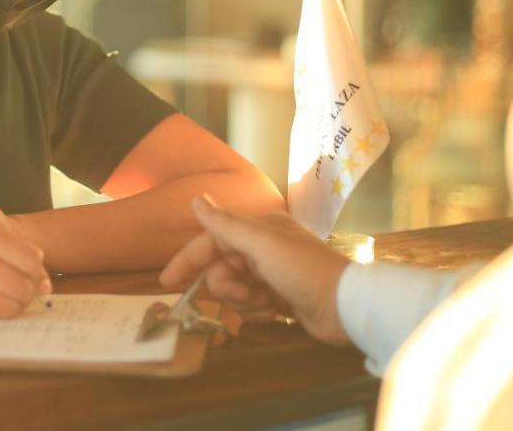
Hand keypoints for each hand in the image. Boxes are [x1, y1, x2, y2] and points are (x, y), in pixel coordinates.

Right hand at [0, 218, 52, 318]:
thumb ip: (6, 247)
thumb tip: (45, 280)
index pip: (29, 257)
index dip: (38, 272)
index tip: (36, 277)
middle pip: (23, 284)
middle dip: (28, 292)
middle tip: (21, 291)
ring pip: (9, 304)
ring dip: (13, 305)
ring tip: (3, 297)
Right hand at [160, 195, 350, 344]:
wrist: (345, 307)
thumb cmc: (303, 270)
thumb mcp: (261, 244)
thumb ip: (225, 224)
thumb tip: (196, 198)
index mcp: (257, 229)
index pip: (210, 242)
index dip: (187, 260)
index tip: (167, 283)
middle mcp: (261, 248)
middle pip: (220, 270)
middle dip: (229, 287)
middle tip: (249, 294)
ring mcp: (270, 275)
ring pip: (233, 291)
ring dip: (245, 302)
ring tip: (268, 305)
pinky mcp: (278, 299)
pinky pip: (249, 307)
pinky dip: (257, 313)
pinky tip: (275, 314)